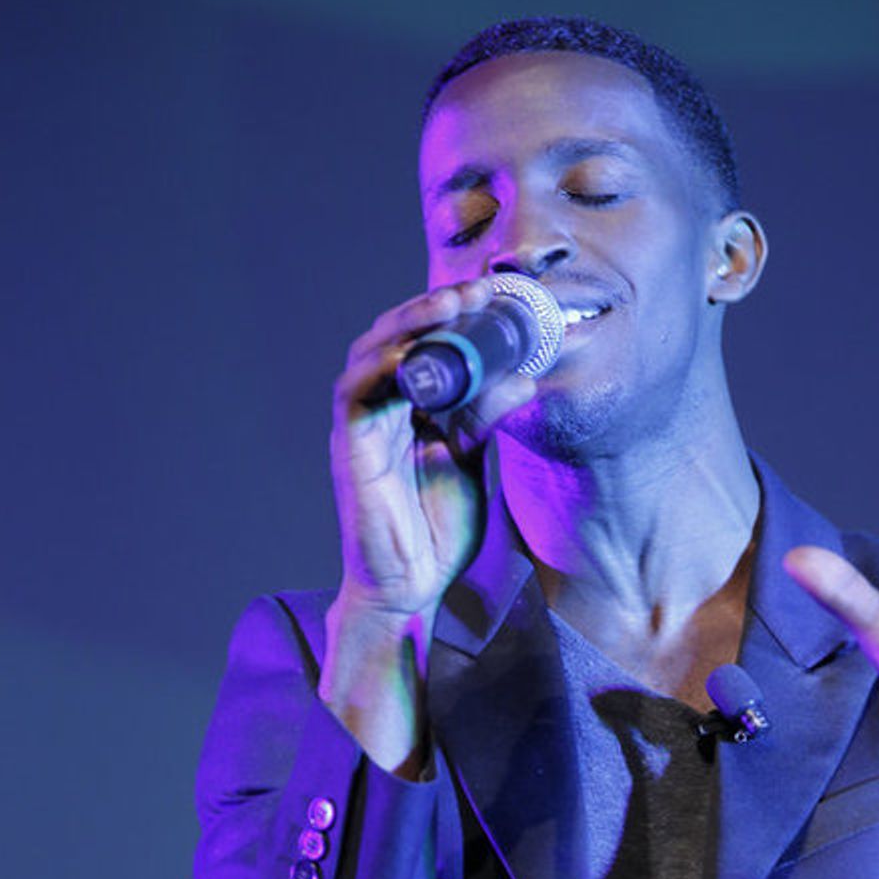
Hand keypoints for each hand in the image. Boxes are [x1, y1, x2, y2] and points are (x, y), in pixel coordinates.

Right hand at [321, 281, 533, 771]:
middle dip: (435, 308)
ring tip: (451, 307)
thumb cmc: (436, 527)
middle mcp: (381, 406)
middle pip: (396, 337)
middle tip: (479, 292)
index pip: (426, 345)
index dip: (456, 316)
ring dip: (410, 325)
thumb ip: (488, 418)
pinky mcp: (350, 448)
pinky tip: (414, 353)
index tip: (498, 297)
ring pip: (373, 353)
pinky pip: (357, 393)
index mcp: (410, 406)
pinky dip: (382, 367)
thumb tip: (527, 379)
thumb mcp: (473, 460)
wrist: (412, 585)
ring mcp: (362, 424)